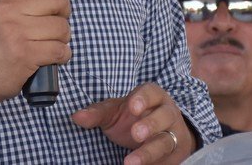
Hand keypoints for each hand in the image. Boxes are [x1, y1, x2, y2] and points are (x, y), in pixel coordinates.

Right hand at [0, 0, 70, 123]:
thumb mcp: (2, 4)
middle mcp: (5, 6)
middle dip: (63, 14)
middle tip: (50, 24)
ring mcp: (14, 30)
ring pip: (63, 26)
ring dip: (62, 38)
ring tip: (46, 42)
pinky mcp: (23, 54)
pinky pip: (60, 50)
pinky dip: (61, 55)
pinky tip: (48, 57)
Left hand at [71, 83, 196, 164]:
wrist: (159, 134)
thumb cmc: (132, 118)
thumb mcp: (115, 112)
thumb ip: (97, 113)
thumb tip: (76, 117)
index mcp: (153, 96)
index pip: (151, 92)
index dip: (143, 98)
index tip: (132, 107)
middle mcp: (168, 113)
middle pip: (164, 116)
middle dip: (150, 125)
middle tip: (136, 134)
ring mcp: (174, 134)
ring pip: (166, 141)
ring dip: (149, 152)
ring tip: (130, 162)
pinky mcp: (175, 154)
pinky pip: (168, 160)